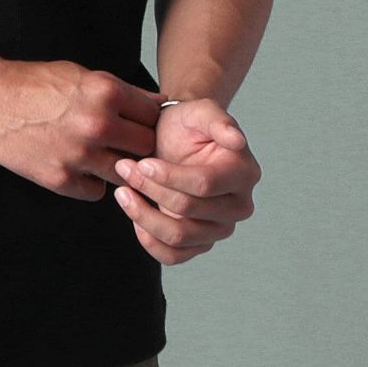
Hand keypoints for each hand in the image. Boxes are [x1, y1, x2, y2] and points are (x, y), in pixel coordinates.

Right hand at [0, 58, 166, 199]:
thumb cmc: (34, 83)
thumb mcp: (81, 74)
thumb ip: (121, 91)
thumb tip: (159, 104)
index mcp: (105, 90)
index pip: (154, 115)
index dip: (149, 119)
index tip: (141, 123)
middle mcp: (97, 123)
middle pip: (147, 147)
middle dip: (140, 145)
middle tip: (126, 142)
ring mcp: (79, 154)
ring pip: (126, 173)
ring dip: (117, 166)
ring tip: (100, 154)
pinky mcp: (60, 179)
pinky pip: (96, 191)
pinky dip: (91, 181)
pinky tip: (78, 166)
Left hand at [112, 98, 260, 263]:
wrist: (175, 137)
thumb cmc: (188, 124)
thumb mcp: (200, 110)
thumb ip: (218, 119)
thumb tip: (237, 140)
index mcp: (244, 173)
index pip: (203, 184)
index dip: (168, 176)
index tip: (142, 163)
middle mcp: (238, 206)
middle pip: (188, 210)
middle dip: (150, 190)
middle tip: (124, 168)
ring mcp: (220, 228)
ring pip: (178, 237)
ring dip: (143, 215)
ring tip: (123, 192)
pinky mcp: (200, 243)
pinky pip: (174, 255)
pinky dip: (149, 239)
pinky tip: (134, 215)